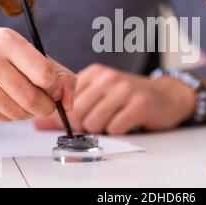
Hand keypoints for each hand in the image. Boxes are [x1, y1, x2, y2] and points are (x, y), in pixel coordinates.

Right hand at [0, 26, 75, 121]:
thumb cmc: (0, 50)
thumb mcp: (30, 50)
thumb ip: (59, 74)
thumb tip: (69, 105)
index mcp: (8, 42)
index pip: (43, 74)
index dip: (56, 87)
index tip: (55, 88)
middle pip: (32, 99)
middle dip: (47, 106)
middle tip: (48, 102)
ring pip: (18, 114)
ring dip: (30, 112)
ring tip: (28, 99)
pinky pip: (3, 119)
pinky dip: (14, 114)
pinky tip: (10, 100)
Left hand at [34, 63, 195, 134]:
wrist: (166, 95)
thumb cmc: (130, 96)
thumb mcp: (100, 95)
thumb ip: (70, 107)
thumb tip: (39, 122)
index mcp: (95, 73)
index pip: (66, 99)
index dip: (69, 115)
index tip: (80, 118)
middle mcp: (109, 78)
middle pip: (78, 114)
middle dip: (86, 125)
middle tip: (101, 120)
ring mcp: (125, 90)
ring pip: (94, 123)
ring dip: (103, 129)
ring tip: (114, 120)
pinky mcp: (139, 105)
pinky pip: (115, 129)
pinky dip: (118, 131)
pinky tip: (126, 122)